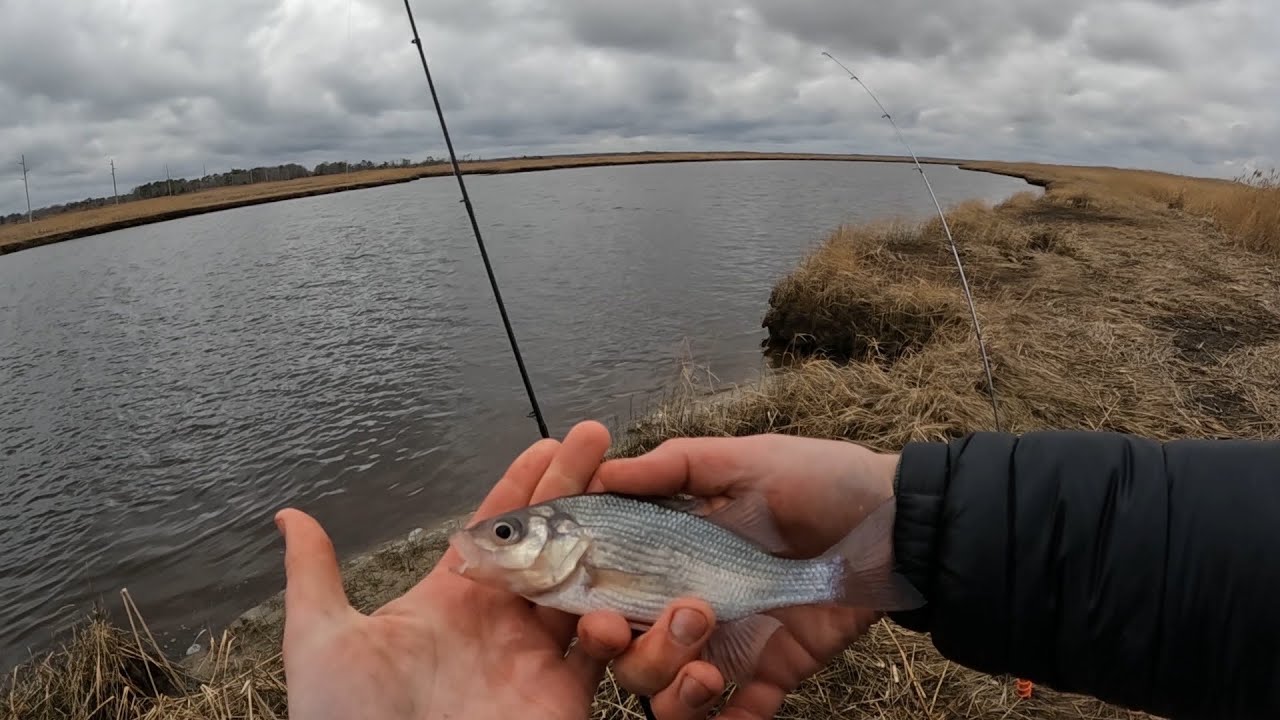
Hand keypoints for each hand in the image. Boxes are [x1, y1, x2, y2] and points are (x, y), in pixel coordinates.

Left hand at [276, 421, 674, 719]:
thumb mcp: (321, 640)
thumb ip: (316, 574)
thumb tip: (288, 517)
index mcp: (448, 598)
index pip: (494, 525)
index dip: (523, 482)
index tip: (549, 443)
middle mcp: (497, 621)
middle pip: (546, 540)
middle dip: (573, 487)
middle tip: (596, 439)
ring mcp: (532, 656)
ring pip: (582, 584)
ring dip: (604, 539)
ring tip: (624, 493)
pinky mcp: (562, 695)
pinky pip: (603, 649)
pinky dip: (618, 617)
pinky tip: (623, 578)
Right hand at [590, 434, 901, 719]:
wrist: (899, 524)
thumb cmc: (821, 480)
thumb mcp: (746, 460)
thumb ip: (675, 467)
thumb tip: (601, 473)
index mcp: (674, 554)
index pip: (612, 592)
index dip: (594, 609)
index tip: (597, 614)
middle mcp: (690, 603)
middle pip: (634, 654)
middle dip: (642, 654)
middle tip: (681, 624)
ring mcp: (730, 641)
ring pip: (671, 693)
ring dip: (675, 693)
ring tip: (708, 672)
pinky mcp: (772, 669)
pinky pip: (739, 714)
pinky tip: (729, 717)